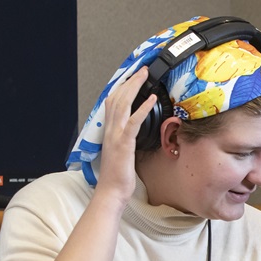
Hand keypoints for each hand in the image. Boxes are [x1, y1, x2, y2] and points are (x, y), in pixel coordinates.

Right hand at [95, 67, 158, 204]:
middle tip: (142, 70)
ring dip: (135, 87)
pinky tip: (151, 99)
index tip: (132, 77)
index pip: (112, 102)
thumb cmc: (116, 175)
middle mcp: (110, 129)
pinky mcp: (124, 143)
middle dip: (130, 81)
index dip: (122, 87)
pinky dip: (142, 108)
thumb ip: (125, 138)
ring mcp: (116, 135)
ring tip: (145, 76)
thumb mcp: (121, 151)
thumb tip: (134, 131)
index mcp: (109, 131)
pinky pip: (133, 121)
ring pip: (123, 104)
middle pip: (118, 98)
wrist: (110, 191)